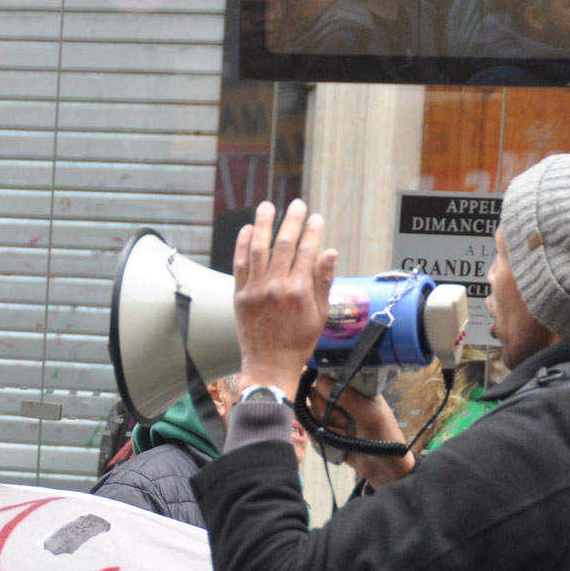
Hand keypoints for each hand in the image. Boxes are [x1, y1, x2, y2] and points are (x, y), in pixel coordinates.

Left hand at [233, 199, 337, 397]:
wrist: (269, 366)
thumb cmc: (298, 343)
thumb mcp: (319, 314)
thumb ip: (323, 282)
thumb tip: (330, 252)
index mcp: (299, 292)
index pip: (307, 252)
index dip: (312, 231)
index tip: (316, 218)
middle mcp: (275, 287)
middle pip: (283, 244)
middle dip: (291, 221)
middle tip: (296, 204)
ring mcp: (254, 290)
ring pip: (258, 249)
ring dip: (263, 224)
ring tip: (267, 206)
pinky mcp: (239, 295)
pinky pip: (240, 264)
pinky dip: (242, 245)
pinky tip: (248, 230)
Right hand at [308, 376, 415, 488]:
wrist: (383, 467)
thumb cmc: (384, 436)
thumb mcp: (370, 414)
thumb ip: (348, 398)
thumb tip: (323, 383)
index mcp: (355, 387)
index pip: (329, 376)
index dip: (325, 386)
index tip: (331, 397)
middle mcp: (342, 398)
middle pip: (315, 394)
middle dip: (327, 411)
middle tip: (345, 422)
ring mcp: (333, 414)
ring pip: (312, 413)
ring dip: (327, 426)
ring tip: (345, 434)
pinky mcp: (327, 430)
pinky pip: (311, 429)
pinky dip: (321, 438)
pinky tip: (337, 442)